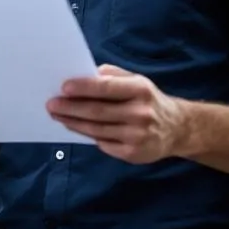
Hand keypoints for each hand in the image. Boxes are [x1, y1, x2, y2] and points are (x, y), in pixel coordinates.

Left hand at [47, 64, 186, 163]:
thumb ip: (112, 76)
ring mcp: (137, 135)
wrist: (177, 129)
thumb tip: (85, 74)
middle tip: (51, 104)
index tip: (63, 87)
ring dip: (73, 122)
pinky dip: (86, 135)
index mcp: (140, 90)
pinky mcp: (133, 154)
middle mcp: (140, 113)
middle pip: (97, 111)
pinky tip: (74, 127)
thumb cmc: (148, 100)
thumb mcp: (137, 81)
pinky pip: (103, 144)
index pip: (107, 88)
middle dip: (71, 107)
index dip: (84, 88)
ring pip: (97, 130)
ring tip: (57, 115)